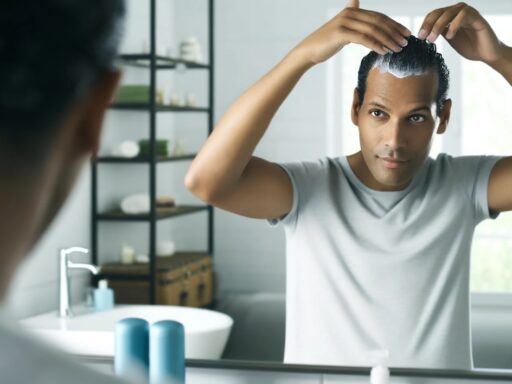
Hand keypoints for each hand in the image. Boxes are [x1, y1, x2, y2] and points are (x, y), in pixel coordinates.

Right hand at [293, 0, 410, 64]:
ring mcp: (345, 22)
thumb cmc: (325, 43)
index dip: (394, 24)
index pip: (378, 16)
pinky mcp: (341, 33)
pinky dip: (376, 45)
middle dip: (394, 32)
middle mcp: (349, 13)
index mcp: (352, 11)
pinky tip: (384, 51)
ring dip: (388, 39)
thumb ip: (352, 18)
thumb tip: (355, 2)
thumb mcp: (341, 28)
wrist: (308, 51)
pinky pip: (363, 38)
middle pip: (378, 21)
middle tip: (406, 42)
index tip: (406, 33)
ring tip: (397, 48)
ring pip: (373, 30)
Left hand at [418, 2, 504, 64]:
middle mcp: (458, 11)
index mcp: (450, 16)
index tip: (419, 37)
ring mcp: (468, 12)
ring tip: (432, 39)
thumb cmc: (468, 46)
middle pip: (438, 12)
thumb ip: (439, 32)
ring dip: (438, 26)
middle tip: (423, 37)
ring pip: (448, 13)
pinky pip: (463, 15)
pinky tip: (450, 36)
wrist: (485, 53)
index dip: (424, 24)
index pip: (433, 14)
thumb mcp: (449, 38)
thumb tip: (423, 33)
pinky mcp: (477, 17)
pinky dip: (454, 25)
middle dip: (428, 25)